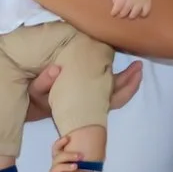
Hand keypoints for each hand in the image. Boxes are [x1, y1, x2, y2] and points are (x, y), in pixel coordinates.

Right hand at [26, 59, 142, 121]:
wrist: (33, 106)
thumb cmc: (37, 99)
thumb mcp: (36, 91)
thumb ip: (44, 82)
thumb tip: (56, 69)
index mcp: (83, 103)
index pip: (110, 98)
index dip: (125, 87)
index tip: (134, 72)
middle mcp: (90, 102)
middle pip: (117, 96)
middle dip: (130, 82)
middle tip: (139, 66)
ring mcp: (91, 98)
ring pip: (115, 93)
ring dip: (127, 80)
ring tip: (137, 66)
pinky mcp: (87, 92)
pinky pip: (108, 88)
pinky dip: (117, 79)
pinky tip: (121, 68)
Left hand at [108, 0, 153, 20]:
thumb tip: (115, 5)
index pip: (117, 8)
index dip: (114, 12)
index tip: (113, 14)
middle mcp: (132, 0)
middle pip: (124, 12)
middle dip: (121, 14)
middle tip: (120, 14)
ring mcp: (140, 1)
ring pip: (134, 14)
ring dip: (130, 16)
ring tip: (129, 13)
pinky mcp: (147, 2)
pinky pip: (145, 12)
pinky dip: (142, 14)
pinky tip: (139, 12)